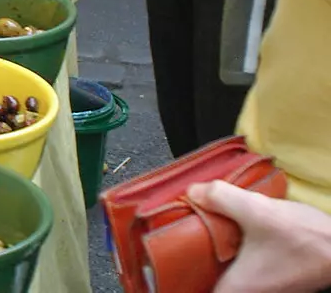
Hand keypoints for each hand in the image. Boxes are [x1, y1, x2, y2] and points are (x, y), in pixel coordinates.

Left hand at [188, 181, 330, 292]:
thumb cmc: (307, 239)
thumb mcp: (257, 210)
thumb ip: (220, 198)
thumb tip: (193, 192)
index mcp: (238, 288)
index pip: (197, 292)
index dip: (179, 280)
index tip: (168, 262)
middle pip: (208, 282)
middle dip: (193, 261)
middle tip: (182, 236)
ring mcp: (262, 289)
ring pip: (225, 274)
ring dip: (215, 255)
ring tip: (202, 229)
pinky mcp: (272, 278)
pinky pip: (241, 268)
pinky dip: (232, 252)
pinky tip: (230, 231)